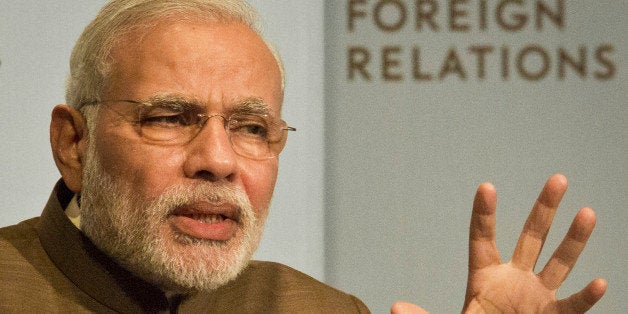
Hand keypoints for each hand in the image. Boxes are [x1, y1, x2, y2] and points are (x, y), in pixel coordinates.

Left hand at [463, 174, 606, 312]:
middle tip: (557, 178)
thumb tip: (395, 308)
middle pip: (531, 237)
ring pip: (559, 263)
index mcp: (484, 277)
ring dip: (574, 240)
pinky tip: (601, 283)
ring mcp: (537, 296)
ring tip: (587, 211)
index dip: (483, 215)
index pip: (482, 238)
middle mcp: (514, 279)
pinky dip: (587, 297)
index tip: (486, 187)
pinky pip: (573, 306)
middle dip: (544, 209)